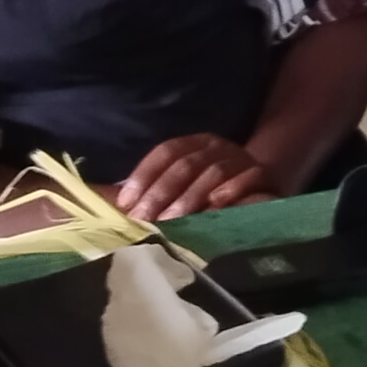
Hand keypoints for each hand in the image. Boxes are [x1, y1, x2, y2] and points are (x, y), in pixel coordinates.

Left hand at [117, 135, 272, 222]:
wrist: (265, 188)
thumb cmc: (213, 193)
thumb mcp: (179, 189)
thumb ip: (146, 195)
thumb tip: (101, 201)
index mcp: (195, 143)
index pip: (166, 152)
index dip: (144, 175)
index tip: (127, 204)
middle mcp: (217, 146)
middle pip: (186, 163)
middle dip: (162, 193)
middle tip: (146, 221)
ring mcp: (241, 159)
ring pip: (214, 172)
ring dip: (191, 198)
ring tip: (175, 222)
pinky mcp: (264, 175)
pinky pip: (248, 178)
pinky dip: (231, 191)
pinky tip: (215, 207)